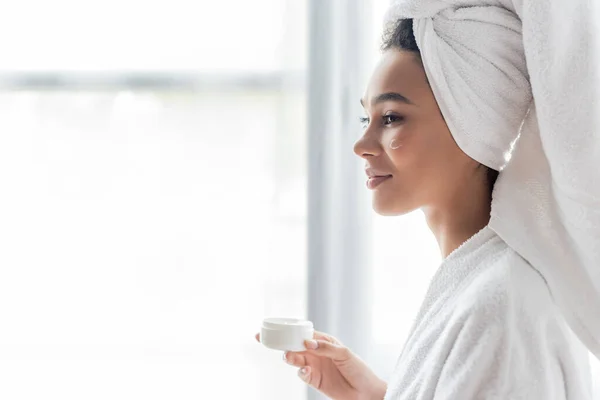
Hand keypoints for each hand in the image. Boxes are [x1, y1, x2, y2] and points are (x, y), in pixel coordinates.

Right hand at [255, 331, 386, 399]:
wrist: (366, 392)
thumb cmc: (358, 369)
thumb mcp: (344, 354)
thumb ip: (326, 347)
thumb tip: (308, 343)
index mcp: (323, 341)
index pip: (303, 333)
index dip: (289, 330)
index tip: (274, 328)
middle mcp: (316, 352)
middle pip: (294, 345)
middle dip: (281, 344)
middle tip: (271, 344)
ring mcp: (314, 366)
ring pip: (295, 359)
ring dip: (290, 357)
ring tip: (289, 358)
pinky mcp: (314, 380)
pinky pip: (302, 375)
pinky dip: (300, 372)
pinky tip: (304, 371)